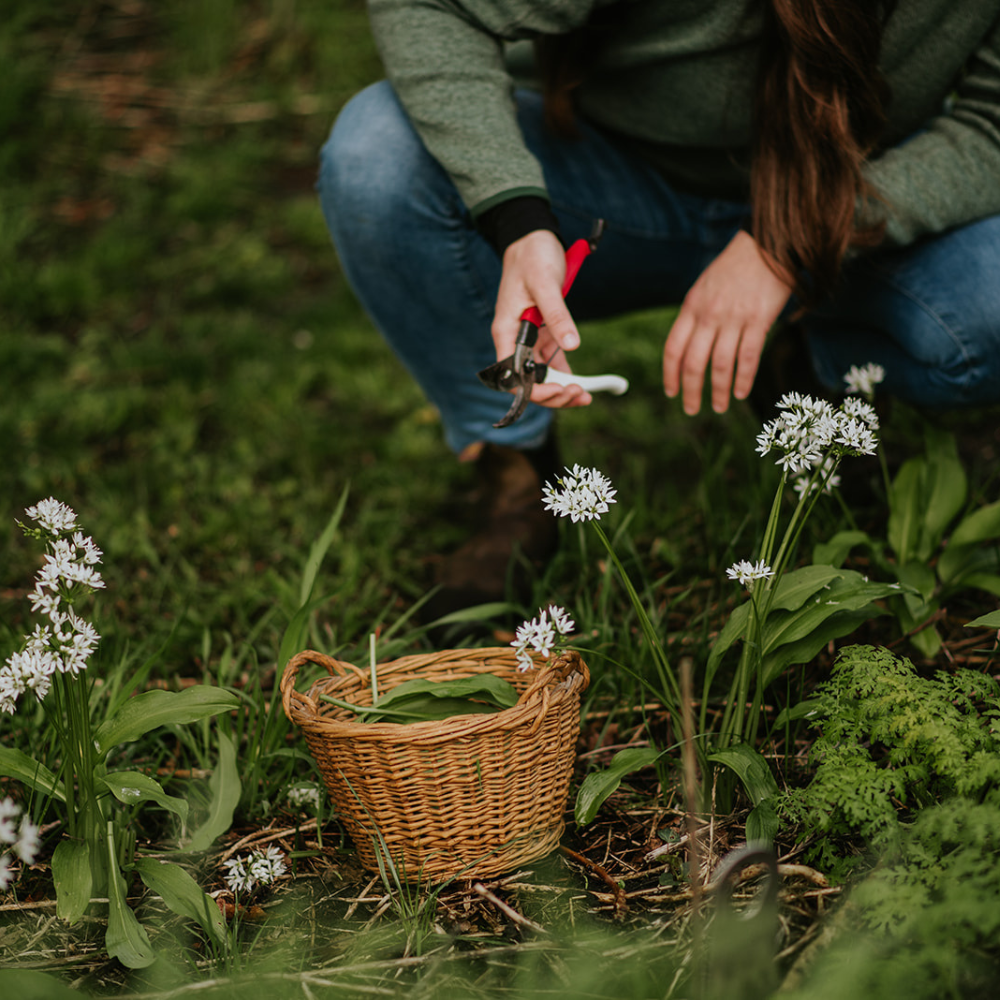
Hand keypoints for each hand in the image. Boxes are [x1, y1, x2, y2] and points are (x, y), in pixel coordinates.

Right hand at [492, 230, 591, 409]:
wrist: (532, 238)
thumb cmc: (533, 257)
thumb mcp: (545, 284)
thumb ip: (557, 315)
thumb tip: (571, 345)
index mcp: (506, 332)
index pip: (514, 375)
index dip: (535, 389)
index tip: (560, 389)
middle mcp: (515, 341)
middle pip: (529, 381)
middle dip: (553, 393)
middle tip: (580, 395)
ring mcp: (529, 339)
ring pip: (542, 375)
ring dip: (561, 388)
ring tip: (585, 395)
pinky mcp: (543, 333)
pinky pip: (552, 362)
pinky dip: (566, 374)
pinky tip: (583, 383)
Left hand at [662, 230, 793, 414]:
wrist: (768, 244)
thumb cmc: (734, 268)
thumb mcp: (704, 288)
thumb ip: (695, 316)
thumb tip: (687, 350)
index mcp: (691, 307)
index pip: (673, 348)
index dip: (670, 374)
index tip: (671, 392)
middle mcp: (709, 315)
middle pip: (694, 363)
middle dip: (691, 391)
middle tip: (692, 409)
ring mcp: (734, 318)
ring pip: (721, 365)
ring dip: (719, 391)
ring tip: (720, 407)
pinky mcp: (759, 320)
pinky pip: (748, 357)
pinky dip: (743, 379)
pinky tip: (740, 393)